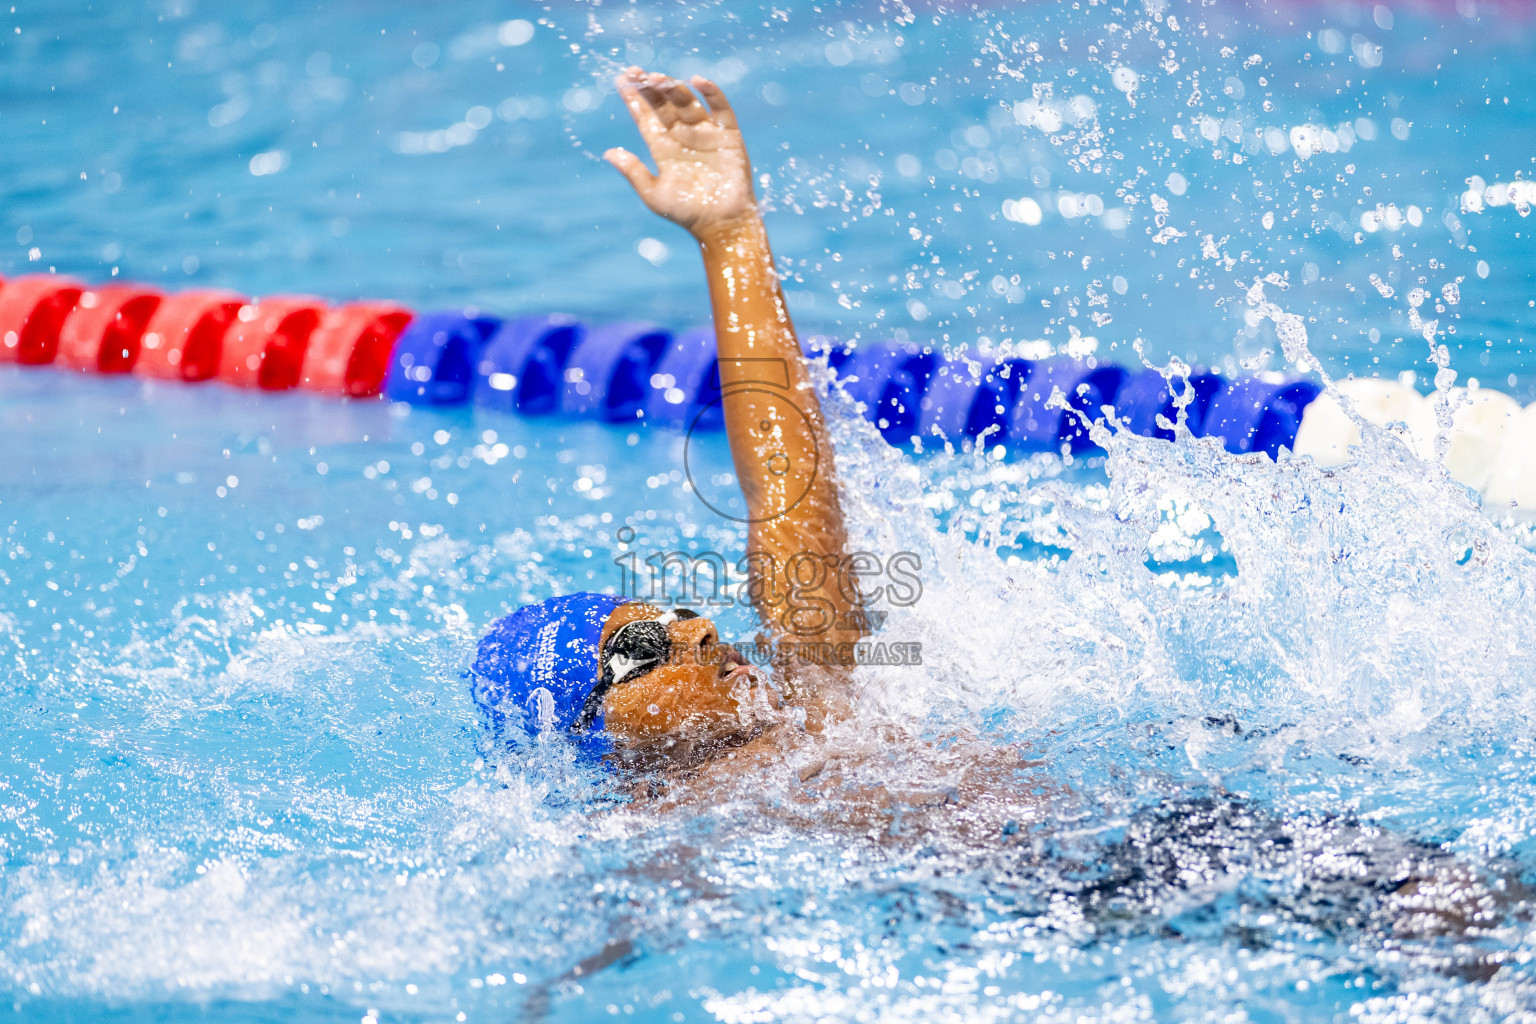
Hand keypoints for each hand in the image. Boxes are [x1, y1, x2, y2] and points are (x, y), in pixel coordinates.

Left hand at [605, 68, 757, 240]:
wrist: (723, 225)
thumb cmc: (687, 214)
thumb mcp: (654, 195)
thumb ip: (634, 172)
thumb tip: (609, 153)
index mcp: (663, 149)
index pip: (646, 117)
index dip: (634, 99)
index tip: (622, 80)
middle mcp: (682, 137)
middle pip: (664, 105)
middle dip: (650, 88)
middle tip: (637, 72)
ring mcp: (705, 134)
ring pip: (687, 102)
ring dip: (673, 88)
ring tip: (658, 78)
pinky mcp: (728, 135)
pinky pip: (720, 108)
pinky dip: (711, 92)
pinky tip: (697, 80)